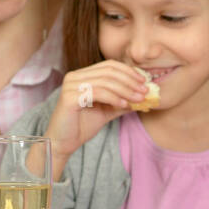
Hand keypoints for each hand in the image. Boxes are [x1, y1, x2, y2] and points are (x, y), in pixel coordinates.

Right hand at [43, 62, 143, 176]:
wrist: (63, 143)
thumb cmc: (81, 126)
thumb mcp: (107, 111)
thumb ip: (122, 101)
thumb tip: (145, 96)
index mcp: (81, 76)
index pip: (109, 65)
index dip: (128, 71)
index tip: (144, 82)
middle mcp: (74, 77)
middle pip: (109, 72)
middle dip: (130, 81)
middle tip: (145, 91)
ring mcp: (70, 86)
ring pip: (105, 81)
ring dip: (126, 90)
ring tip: (138, 99)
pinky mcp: (69, 97)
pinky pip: (98, 93)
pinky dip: (114, 98)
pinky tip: (124, 104)